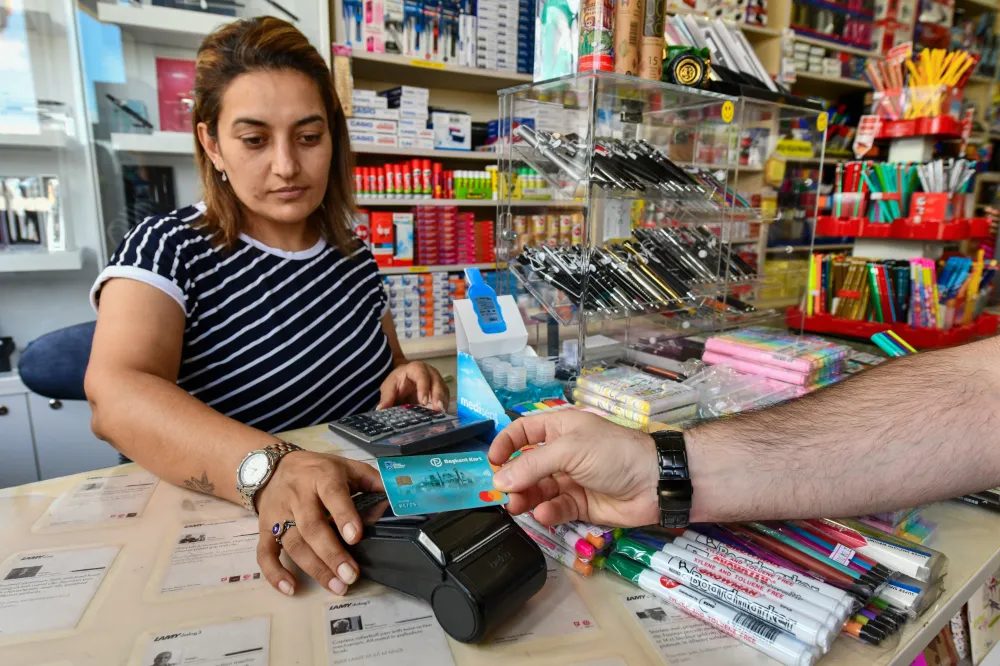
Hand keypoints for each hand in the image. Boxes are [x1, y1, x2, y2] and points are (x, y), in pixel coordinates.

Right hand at [255, 451, 382, 595]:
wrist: (273, 467)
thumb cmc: (318, 470)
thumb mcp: (347, 467)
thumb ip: (372, 482)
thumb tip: (393, 503)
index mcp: (322, 476)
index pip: (332, 493)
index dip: (343, 515)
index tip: (355, 537)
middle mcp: (298, 495)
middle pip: (311, 526)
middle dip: (331, 553)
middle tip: (350, 575)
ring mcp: (279, 513)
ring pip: (293, 543)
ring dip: (314, 568)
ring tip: (336, 585)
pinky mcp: (264, 529)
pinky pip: (265, 553)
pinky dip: (274, 573)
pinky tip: (290, 588)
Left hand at [378, 361, 448, 409]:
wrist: (403, 381)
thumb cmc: (397, 382)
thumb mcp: (389, 387)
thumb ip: (387, 397)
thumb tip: (380, 409)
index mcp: (416, 368)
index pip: (422, 376)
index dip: (423, 388)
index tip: (423, 402)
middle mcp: (430, 372)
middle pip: (437, 382)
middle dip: (438, 396)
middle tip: (437, 409)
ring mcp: (437, 381)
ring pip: (444, 390)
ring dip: (443, 402)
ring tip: (442, 414)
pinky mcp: (441, 391)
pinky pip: (445, 398)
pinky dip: (444, 406)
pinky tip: (443, 416)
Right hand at [489, 410, 659, 527]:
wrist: (654, 483)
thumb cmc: (613, 453)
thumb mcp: (570, 450)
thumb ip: (532, 465)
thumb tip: (499, 479)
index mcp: (560, 429)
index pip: (523, 431)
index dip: (505, 444)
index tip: (491, 462)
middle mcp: (562, 453)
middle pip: (526, 466)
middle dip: (513, 479)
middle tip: (503, 494)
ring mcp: (571, 480)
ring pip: (537, 490)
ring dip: (525, 498)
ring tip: (518, 506)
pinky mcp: (580, 505)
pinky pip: (555, 508)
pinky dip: (547, 512)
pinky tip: (545, 514)